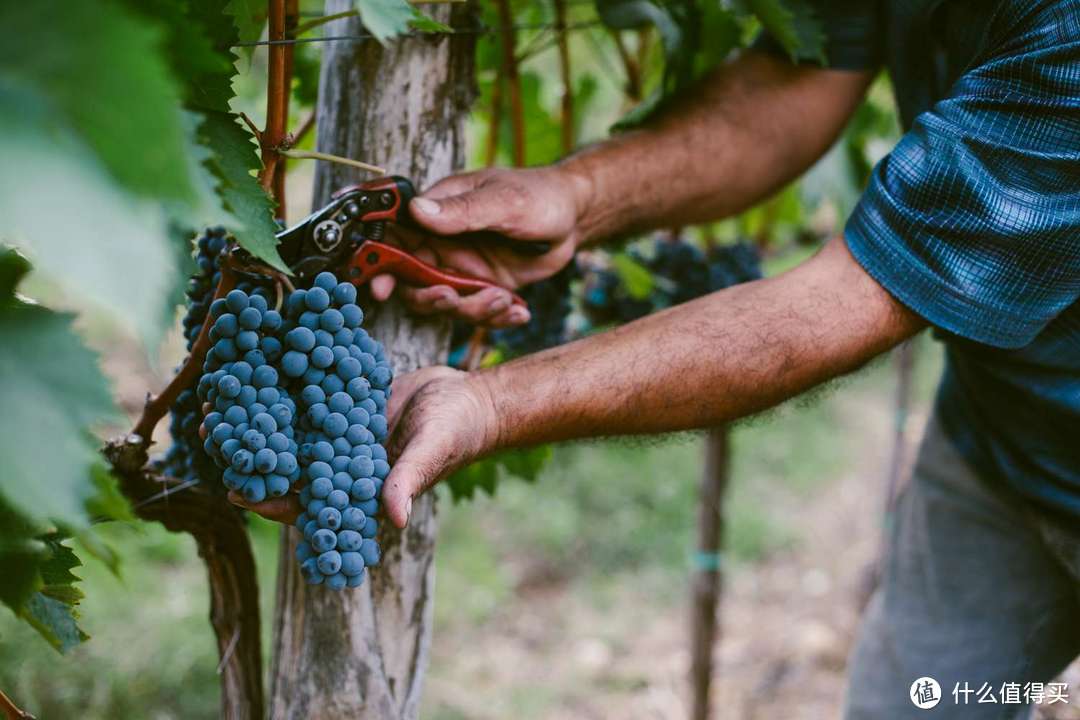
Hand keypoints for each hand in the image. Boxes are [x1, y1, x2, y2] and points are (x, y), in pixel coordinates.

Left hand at [229, 367, 496, 527]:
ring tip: (221, 394)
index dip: (270, 499)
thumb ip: (409, 481)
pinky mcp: (342, 402)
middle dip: (248, 451)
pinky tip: (256, 361)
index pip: (305, 504)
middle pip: (285, 464)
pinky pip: (307, 395)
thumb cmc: (459, 432)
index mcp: (357, 491)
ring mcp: (338, 432)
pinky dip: (283, 381)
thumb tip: (396, 519)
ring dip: (257, 414)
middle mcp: (340, 464)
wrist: (471, 397)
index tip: (235, 490)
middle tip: (210, 430)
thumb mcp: (432, 453)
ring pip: (289, 427)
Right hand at [370, 166, 589, 327]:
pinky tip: (519, 312)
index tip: (382, 288)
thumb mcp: (503, 201)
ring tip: (503, 298)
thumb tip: (417, 210)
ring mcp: (464, 269)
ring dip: (473, 309)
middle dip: (431, 298)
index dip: (382, 265)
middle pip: (415, 282)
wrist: (573, 216)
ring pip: (448, 304)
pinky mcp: (485, 287)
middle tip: (453, 296)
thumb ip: (462, 210)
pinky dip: (497, 318)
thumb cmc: (539, 195)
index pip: (395, 240)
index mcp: (438, 213)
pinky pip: (479, 313)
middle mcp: (444, 244)